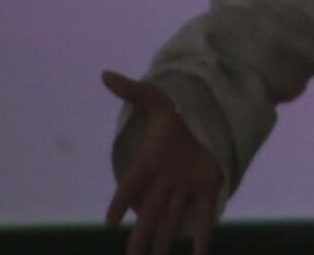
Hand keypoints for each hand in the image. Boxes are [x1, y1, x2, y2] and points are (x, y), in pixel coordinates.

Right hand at [103, 69, 223, 254]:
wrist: (203, 120)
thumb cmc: (174, 115)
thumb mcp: (157, 98)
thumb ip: (133, 90)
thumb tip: (105, 74)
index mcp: (151, 160)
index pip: (132, 182)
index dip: (121, 200)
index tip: (110, 221)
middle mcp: (166, 179)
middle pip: (150, 212)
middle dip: (141, 235)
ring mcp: (186, 186)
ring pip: (172, 219)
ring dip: (165, 242)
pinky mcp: (208, 188)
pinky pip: (205, 215)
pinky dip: (204, 236)